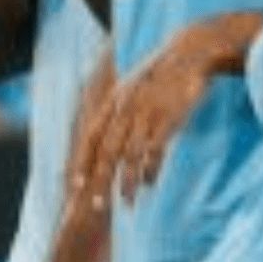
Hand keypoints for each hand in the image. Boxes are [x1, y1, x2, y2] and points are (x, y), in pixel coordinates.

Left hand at [73, 15, 259, 205]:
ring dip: (127, 182)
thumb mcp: (129, 91)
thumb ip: (115, 115)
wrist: (188, 53)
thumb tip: (104, 142)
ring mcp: (146, 115)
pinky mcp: (169, 118)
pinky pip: (156, 149)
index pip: (90, 138)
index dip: (81, 163)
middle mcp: (123, 110)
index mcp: (111, 104)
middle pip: (106, 152)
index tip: (74, 186)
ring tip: (126, 203)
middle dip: (100, 181)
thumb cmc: (157, 78)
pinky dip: (151, 168)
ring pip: (130, 155)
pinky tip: (149, 183)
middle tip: (95, 207)